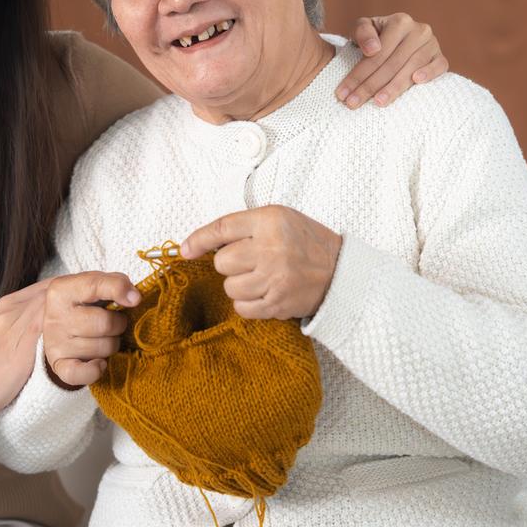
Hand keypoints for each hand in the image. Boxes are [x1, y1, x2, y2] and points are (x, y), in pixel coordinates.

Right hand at [42, 271, 140, 388]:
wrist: (57, 321)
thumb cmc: (83, 302)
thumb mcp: (96, 283)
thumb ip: (116, 283)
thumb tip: (134, 298)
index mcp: (63, 290)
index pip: (94, 286)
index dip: (119, 290)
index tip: (136, 299)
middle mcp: (55, 317)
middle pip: (104, 324)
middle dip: (118, 323)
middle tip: (115, 321)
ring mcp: (55, 343)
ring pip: (102, 348)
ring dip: (112, 344)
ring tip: (104, 337)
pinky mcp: (58, 365)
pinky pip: (80, 374)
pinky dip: (95, 371)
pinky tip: (100, 362)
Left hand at [180, 206, 341, 319]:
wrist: (341, 272)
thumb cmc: (306, 242)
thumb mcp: (279, 218)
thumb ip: (243, 227)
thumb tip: (198, 244)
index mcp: (270, 221)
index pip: (222, 228)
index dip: (199, 239)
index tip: (186, 250)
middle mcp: (271, 248)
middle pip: (223, 262)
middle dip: (230, 264)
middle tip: (250, 261)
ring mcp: (275, 278)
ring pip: (230, 287)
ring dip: (239, 285)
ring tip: (260, 277)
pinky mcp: (277, 303)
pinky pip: (242, 308)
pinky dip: (246, 303)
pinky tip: (262, 293)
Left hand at [336, 13, 448, 108]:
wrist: (399, 40)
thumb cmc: (377, 37)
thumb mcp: (364, 28)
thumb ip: (362, 32)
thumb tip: (373, 49)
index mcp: (399, 22)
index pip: (377, 53)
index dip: (358, 74)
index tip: (342, 94)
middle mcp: (418, 30)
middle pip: (392, 64)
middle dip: (370, 86)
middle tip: (353, 103)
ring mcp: (432, 44)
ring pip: (411, 68)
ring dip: (393, 88)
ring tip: (377, 102)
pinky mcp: (441, 57)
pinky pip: (439, 66)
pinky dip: (429, 73)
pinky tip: (416, 82)